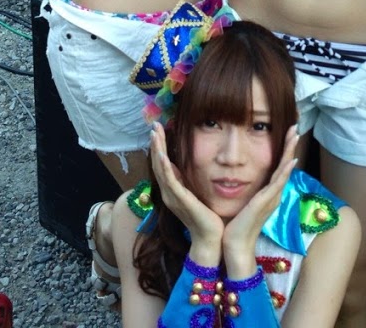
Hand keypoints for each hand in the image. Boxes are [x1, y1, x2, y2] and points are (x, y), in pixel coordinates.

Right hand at [150, 123, 224, 250]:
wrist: (211, 239)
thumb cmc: (207, 217)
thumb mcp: (197, 194)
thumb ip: (190, 182)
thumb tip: (189, 168)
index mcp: (173, 190)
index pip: (163, 165)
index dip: (160, 147)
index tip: (159, 130)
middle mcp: (168, 193)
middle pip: (158, 164)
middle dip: (156, 144)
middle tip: (154, 126)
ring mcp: (172, 197)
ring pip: (161, 169)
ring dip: (157, 150)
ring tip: (155, 134)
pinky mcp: (180, 200)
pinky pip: (170, 181)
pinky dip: (164, 167)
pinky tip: (162, 155)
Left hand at [222, 126, 298, 258]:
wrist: (236, 245)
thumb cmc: (236, 225)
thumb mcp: (243, 203)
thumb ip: (246, 192)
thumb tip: (238, 179)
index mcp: (268, 193)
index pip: (279, 167)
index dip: (284, 150)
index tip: (287, 134)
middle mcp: (273, 194)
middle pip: (286, 165)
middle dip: (290, 145)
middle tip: (296, 127)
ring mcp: (271, 197)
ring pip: (285, 169)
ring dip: (290, 151)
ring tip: (296, 135)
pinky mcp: (266, 201)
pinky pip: (279, 182)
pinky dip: (286, 170)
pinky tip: (292, 159)